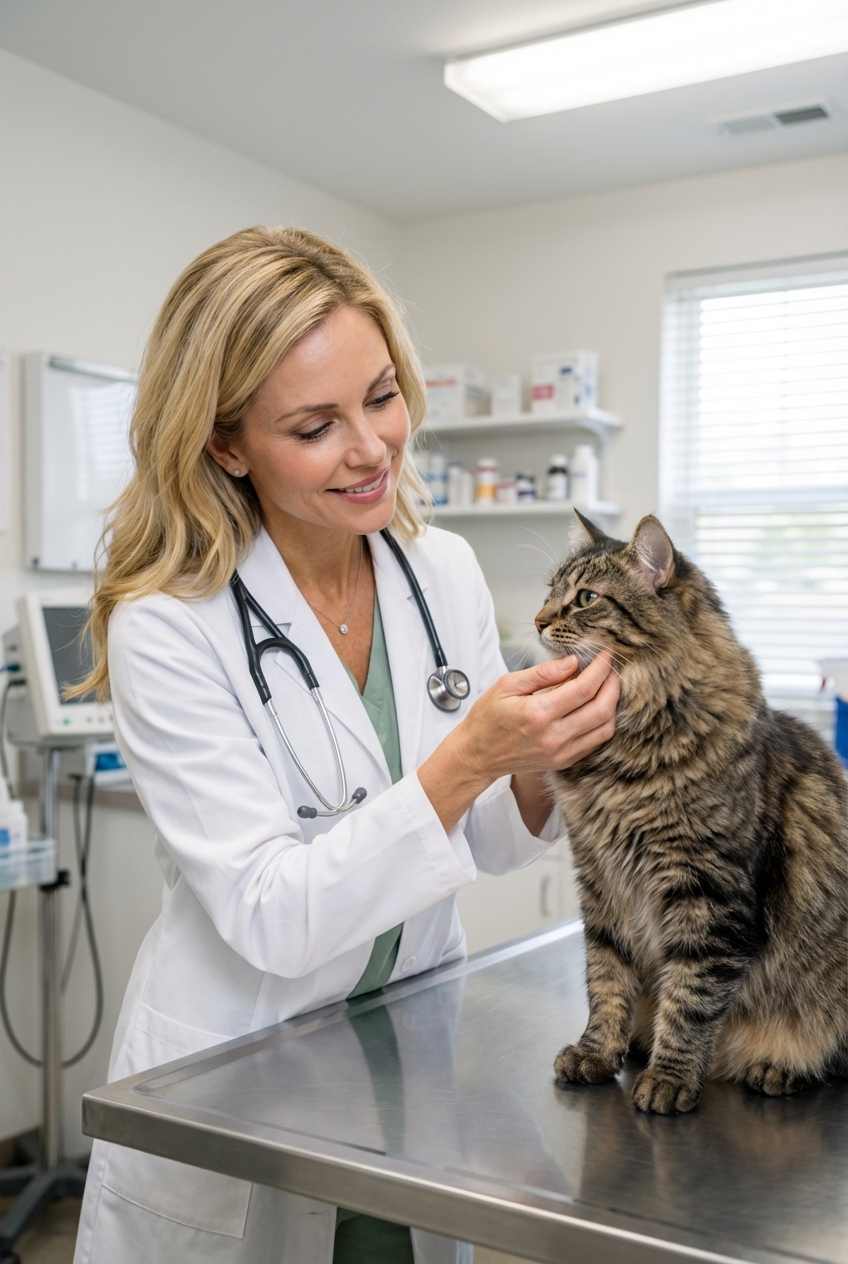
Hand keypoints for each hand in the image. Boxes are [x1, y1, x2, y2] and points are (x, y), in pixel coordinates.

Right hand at [418, 653, 618, 834]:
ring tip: (608, 685)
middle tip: (611, 667)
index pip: (583, 688)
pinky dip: (603, 722)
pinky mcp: (564, 761)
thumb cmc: (487, 718)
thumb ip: (542, 673)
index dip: (600, 669)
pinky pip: (596, 742)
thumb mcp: (507, 685)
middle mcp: (554, 737)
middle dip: (613, 684)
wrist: (477, 755)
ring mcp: (561, 753)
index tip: (605, 654)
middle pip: (602, 709)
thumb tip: (573, 662)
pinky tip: (598, 706)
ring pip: (605, 728)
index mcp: (538, 714)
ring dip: (613, 704)